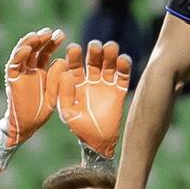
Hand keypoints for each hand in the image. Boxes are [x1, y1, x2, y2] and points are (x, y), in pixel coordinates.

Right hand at [0, 28, 63, 167]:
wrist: (28, 125)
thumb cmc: (43, 109)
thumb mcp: (55, 92)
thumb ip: (58, 78)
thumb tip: (62, 60)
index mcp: (41, 70)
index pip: (45, 51)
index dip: (52, 42)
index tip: (61, 34)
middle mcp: (29, 69)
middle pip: (34, 49)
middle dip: (42, 39)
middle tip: (51, 31)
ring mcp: (20, 73)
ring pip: (22, 53)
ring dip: (29, 43)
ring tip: (37, 35)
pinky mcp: (12, 80)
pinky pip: (13, 65)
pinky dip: (19, 56)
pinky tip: (26, 48)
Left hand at [52, 40, 130, 158]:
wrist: (98, 141)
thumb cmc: (79, 127)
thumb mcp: (68, 111)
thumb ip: (65, 93)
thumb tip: (66, 73)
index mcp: (75, 82)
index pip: (74, 64)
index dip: (74, 56)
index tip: (74, 48)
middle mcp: (91, 79)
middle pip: (93, 60)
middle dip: (94, 52)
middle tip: (95, 46)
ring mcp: (106, 83)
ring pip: (109, 64)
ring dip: (110, 54)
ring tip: (110, 47)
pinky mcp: (120, 89)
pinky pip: (123, 75)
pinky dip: (125, 66)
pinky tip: (123, 59)